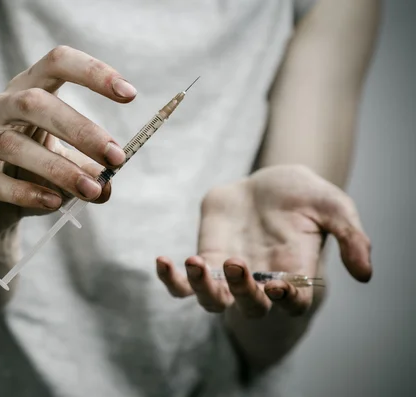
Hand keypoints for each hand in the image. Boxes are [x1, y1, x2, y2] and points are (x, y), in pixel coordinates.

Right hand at [0, 46, 135, 240]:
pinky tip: (52, 203)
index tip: (130, 93)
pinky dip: (25, 192)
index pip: (56, 63)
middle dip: (80, 129)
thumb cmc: (30, 177)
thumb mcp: (66, 171)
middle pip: (34, 103)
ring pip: (12, 145)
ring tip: (90, 190)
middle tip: (116, 157)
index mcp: (26, 93)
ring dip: (58, 168)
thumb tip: (108, 185)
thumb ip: (89, 173)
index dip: (92, 72)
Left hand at [155, 165, 371, 366]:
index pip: (293, 304)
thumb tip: (366, 274)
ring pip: (212, 302)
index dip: (286, 301)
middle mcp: (261, 280)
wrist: (268, 181)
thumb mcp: (333, 205)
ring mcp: (229, 273)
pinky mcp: (206, 259)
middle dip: (242, 295)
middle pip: (250, 309)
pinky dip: (171, 280)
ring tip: (197, 262)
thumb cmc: (302, 195)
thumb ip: (351, 235)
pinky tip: (162, 260)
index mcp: (295, 273)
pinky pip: (182, 284)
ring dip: (202, 290)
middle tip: (237, 264)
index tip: (278, 285)